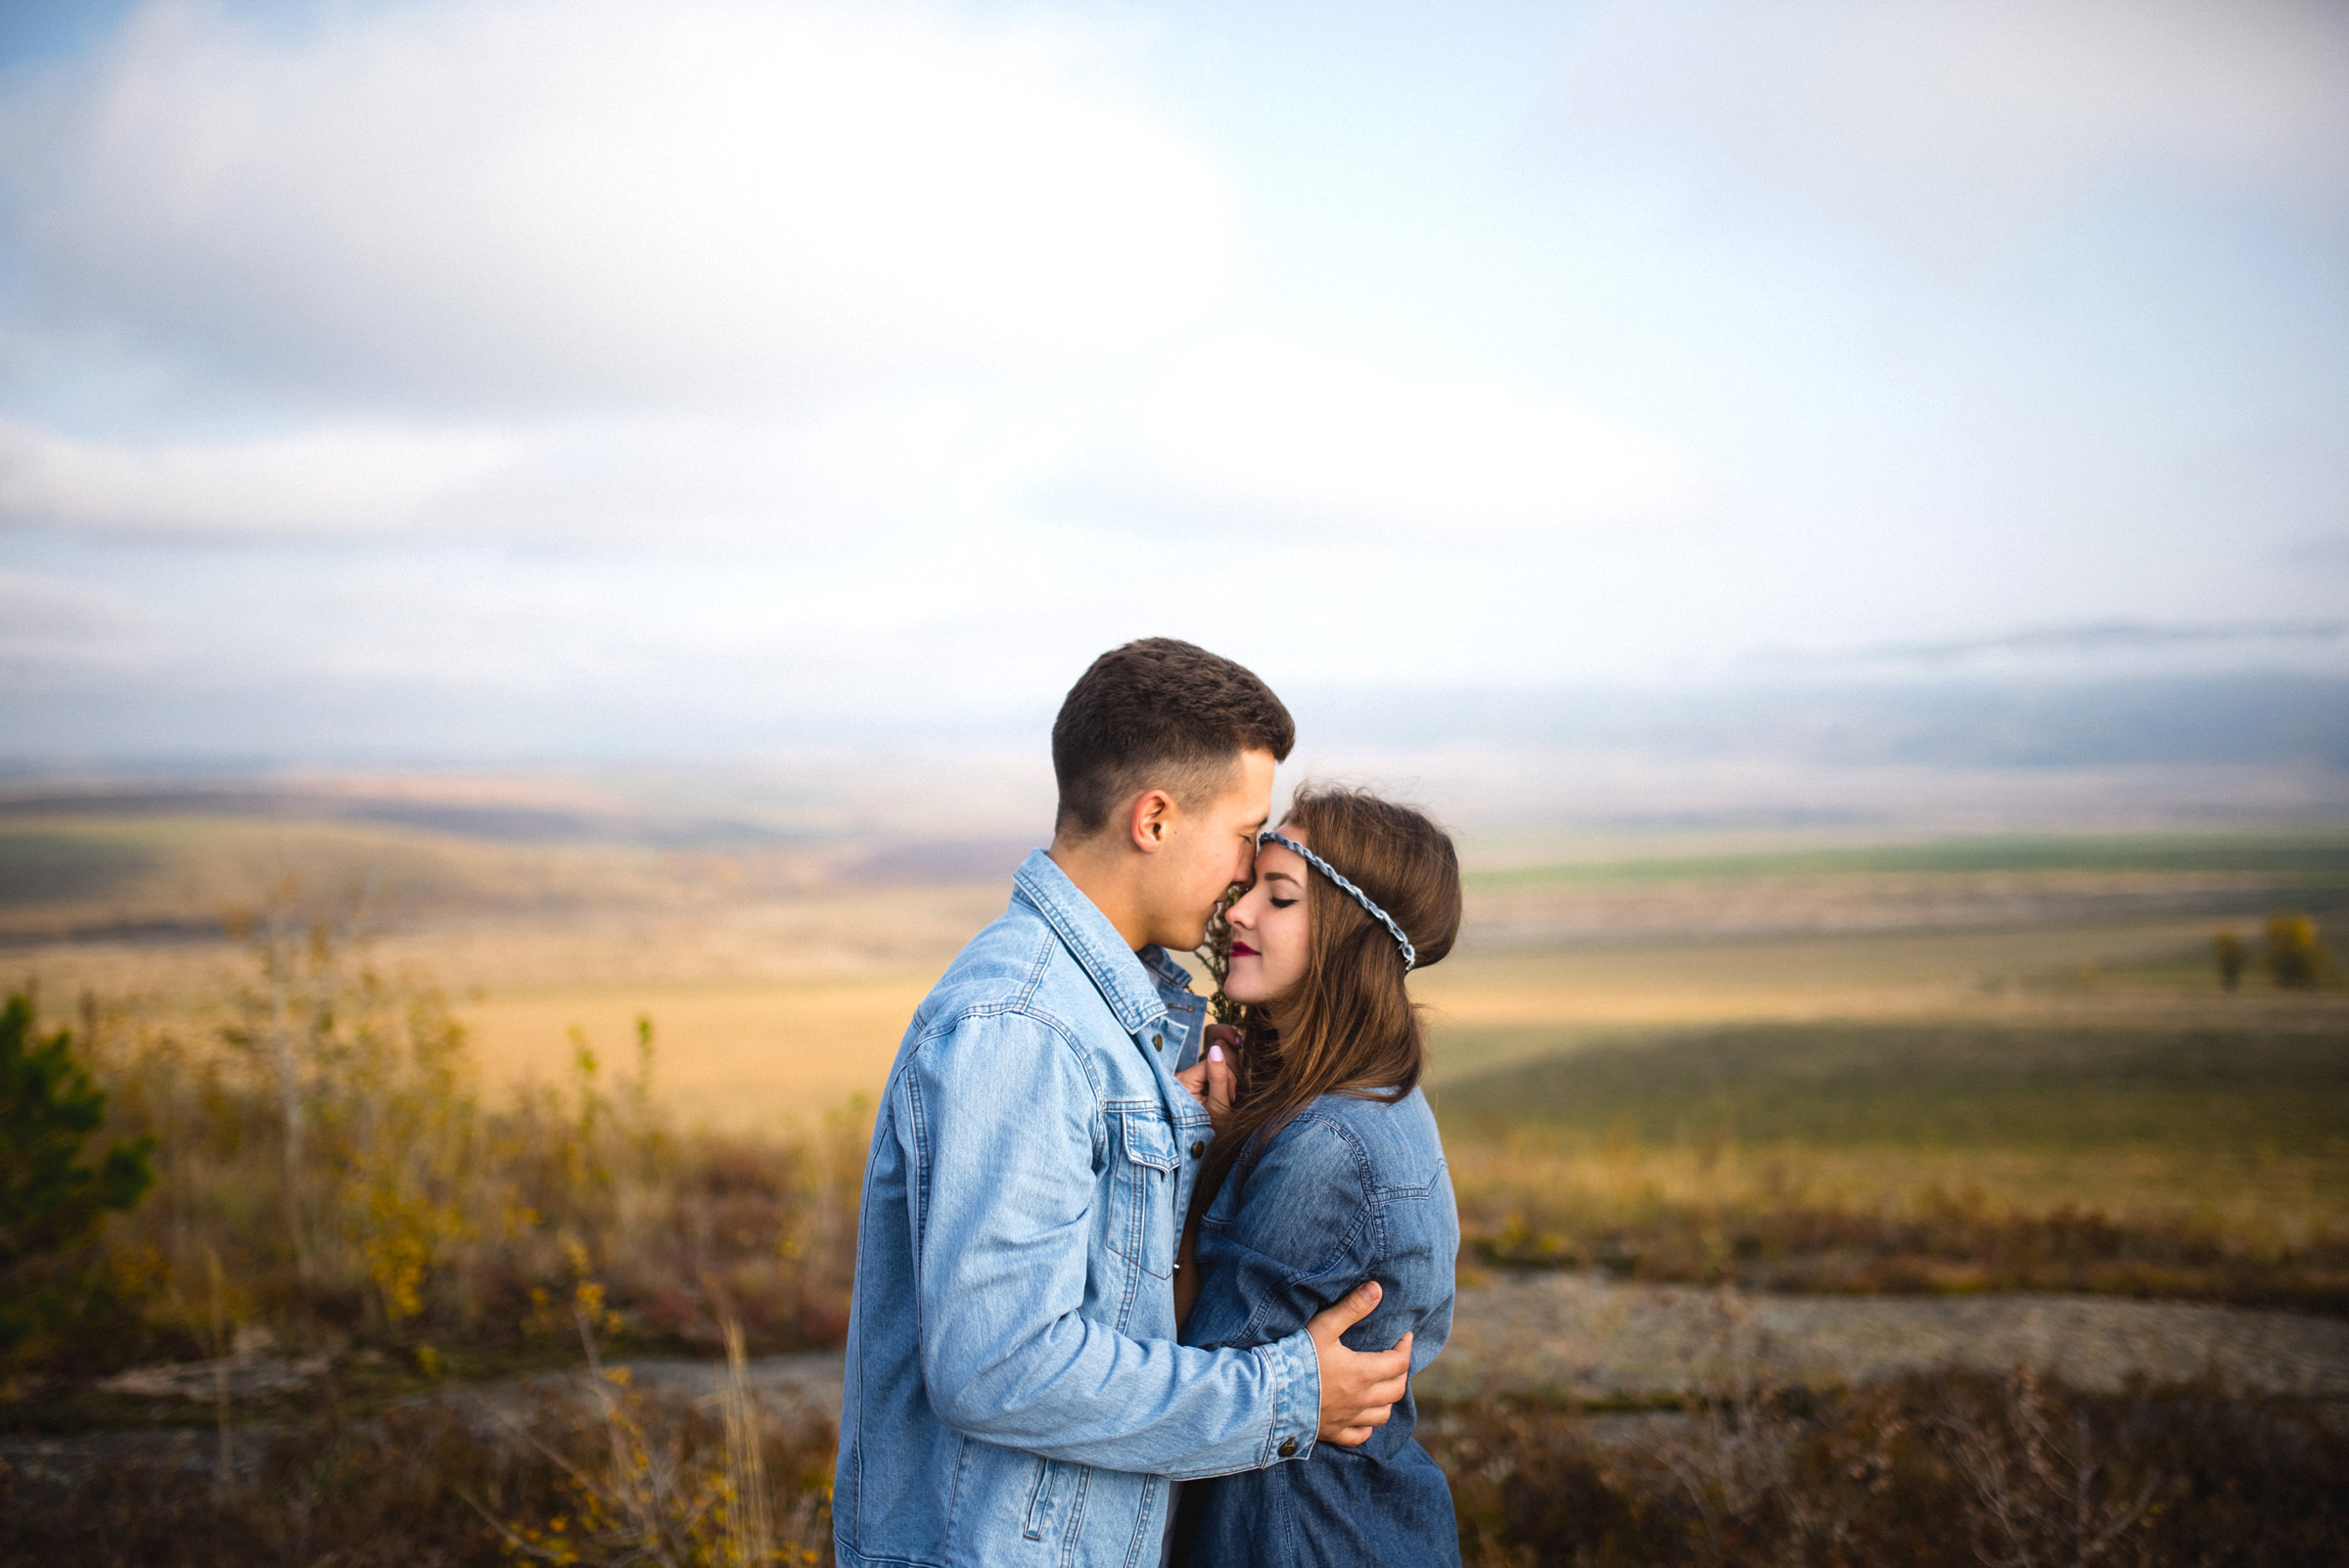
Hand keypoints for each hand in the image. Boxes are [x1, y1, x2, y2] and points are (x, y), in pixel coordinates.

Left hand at [1172, 1040, 1235, 1134]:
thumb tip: (1217, 1048)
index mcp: (1183, 1080)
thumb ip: (1219, 1078)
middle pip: (1212, 1057)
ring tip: (1227, 1098)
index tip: (1230, 1097)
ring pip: (1213, 1063)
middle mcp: (1182, 1075)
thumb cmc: (1208, 1132)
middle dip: (1227, 1074)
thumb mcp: (1217, 1108)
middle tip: (1230, 1097)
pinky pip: (1212, 1071)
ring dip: (1226, 1077)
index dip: (1226, 1075)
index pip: (1211, 1060)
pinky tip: (1225, 1094)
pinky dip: (1222, 1080)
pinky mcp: (1194, 1082)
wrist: (1197, 1150)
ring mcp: (1188, 1078)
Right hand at [1306, 1281, 1412, 1448]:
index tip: (1405, 1336)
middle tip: (1395, 1358)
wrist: (1269, 1395)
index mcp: (1363, 1373)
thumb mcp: (1324, 1326)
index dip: (1405, 1347)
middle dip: (1401, 1372)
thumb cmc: (1295, 1357)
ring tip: (1382, 1386)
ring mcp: (1347, 1419)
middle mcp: (1361, 1399)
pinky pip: (1359, 1436)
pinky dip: (1367, 1427)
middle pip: (1396, 1390)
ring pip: (1382, 1415)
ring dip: (1387, 1400)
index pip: (1399, 1362)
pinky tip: (1362, 1416)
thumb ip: (1352, 1307)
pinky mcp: (1332, 1432)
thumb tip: (1377, 1289)